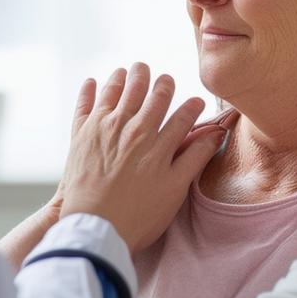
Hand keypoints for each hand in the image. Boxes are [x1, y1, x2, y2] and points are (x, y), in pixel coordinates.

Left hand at [59, 63, 226, 252]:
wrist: (94, 228)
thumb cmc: (138, 216)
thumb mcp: (175, 190)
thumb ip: (195, 158)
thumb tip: (215, 133)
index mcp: (158, 143)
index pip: (181, 114)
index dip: (192, 106)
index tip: (196, 101)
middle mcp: (132, 128)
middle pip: (151, 95)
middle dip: (161, 83)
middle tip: (164, 77)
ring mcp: (104, 128)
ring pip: (119, 91)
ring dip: (128, 78)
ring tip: (131, 69)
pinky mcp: (81, 135)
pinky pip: (85, 104)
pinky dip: (90, 90)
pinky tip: (93, 82)